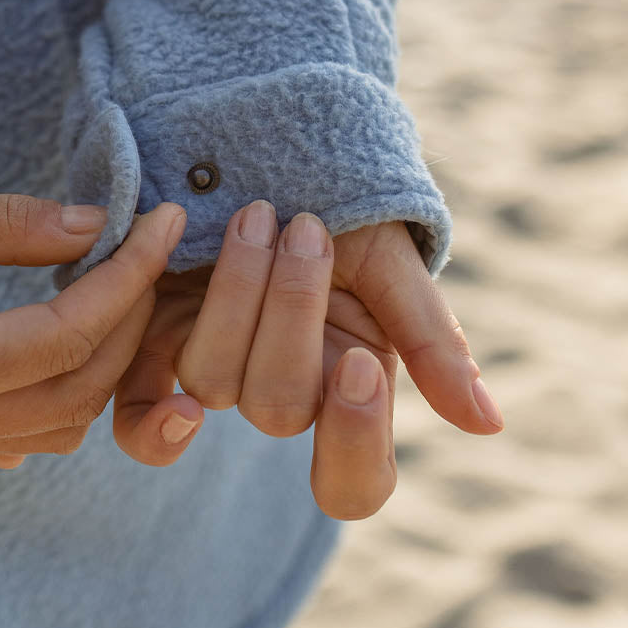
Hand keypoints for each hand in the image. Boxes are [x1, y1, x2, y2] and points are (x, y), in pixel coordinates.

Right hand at [0, 164, 185, 465]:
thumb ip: (11, 226)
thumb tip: (98, 224)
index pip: (64, 337)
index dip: (128, 279)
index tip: (162, 224)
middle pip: (71, 393)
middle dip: (125, 322)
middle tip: (145, 249)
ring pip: (49, 424)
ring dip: (96, 361)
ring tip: (115, 287)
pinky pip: (8, 430)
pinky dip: (54, 388)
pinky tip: (64, 332)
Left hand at [112, 202, 502, 517]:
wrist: (266, 146)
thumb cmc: (343, 205)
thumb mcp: (391, 260)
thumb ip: (431, 338)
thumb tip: (488, 425)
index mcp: (349, 388)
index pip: (355, 482)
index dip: (356, 442)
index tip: (358, 363)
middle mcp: (283, 391)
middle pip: (277, 407)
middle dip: (291, 312)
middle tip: (306, 227)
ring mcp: (217, 373)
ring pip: (212, 381)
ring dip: (236, 294)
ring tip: (255, 216)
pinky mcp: (154, 351)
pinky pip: (139, 407)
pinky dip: (149, 400)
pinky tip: (157, 321)